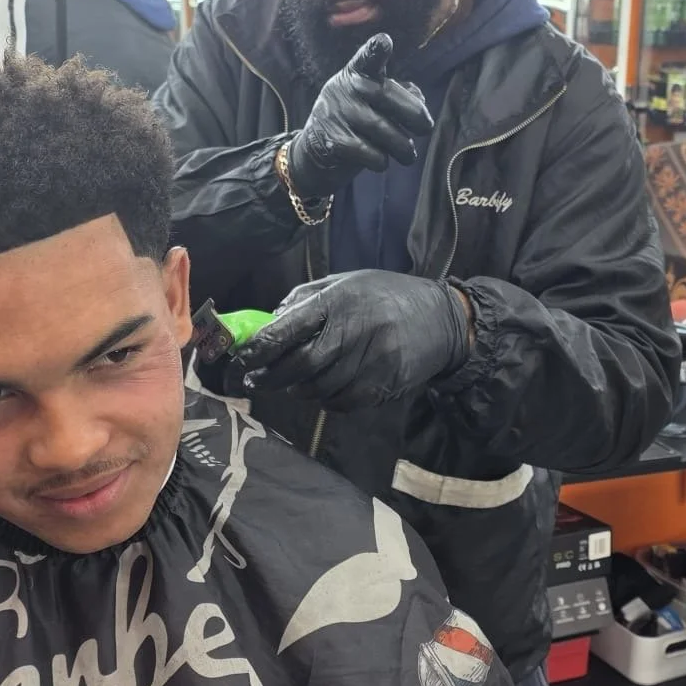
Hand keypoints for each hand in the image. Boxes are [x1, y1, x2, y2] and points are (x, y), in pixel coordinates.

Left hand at [239, 271, 470, 410]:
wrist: (441, 319)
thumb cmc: (386, 297)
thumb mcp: (347, 282)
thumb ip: (306, 299)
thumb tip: (269, 322)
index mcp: (340, 300)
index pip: (289, 328)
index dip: (260, 348)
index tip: (243, 358)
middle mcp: (355, 330)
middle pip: (300, 365)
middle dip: (271, 377)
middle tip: (256, 380)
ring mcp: (372, 361)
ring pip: (319, 388)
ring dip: (299, 390)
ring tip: (294, 382)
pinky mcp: (384, 385)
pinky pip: (342, 403)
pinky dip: (326, 401)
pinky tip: (326, 389)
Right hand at [287, 34, 432, 199]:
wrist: (316, 150)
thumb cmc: (357, 119)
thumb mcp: (374, 99)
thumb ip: (400, 94)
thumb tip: (418, 99)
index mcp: (357, 73)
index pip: (367, 58)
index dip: (376, 50)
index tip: (384, 42)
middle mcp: (345, 88)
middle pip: (387, 95)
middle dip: (415, 114)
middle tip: (426, 128)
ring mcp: (336, 114)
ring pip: (383, 130)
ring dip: (403, 146)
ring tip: (408, 154)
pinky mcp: (333, 141)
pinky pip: (370, 153)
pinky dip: (382, 160)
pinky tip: (381, 160)